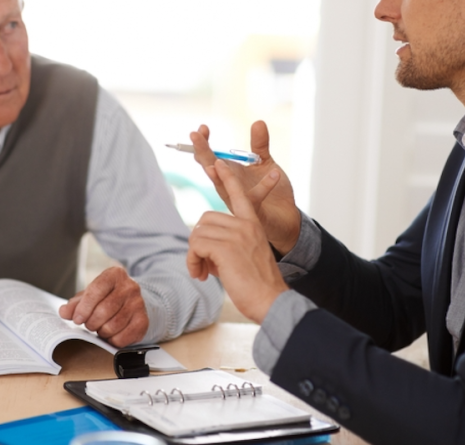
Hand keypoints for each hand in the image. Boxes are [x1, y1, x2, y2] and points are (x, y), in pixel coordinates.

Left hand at [59, 267, 148, 346]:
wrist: (131, 303)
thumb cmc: (107, 298)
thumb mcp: (89, 296)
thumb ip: (75, 304)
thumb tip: (64, 312)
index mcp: (114, 275)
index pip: (96, 290)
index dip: (83, 308)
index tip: (77, 319)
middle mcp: (130, 287)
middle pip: (104, 310)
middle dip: (91, 322)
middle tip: (89, 324)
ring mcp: (139, 303)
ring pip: (113, 325)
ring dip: (102, 332)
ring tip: (101, 328)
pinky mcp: (143, 320)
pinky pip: (123, 337)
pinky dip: (113, 340)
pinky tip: (111, 335)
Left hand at [188, 160, 288, 323]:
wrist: (271, 301)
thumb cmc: (258, 285)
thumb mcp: (246, 257)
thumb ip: (229, 245)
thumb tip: (204, 248)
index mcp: (253, 224)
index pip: (239, 195)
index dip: (227, 179)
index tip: (218, 164)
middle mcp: (245, 225)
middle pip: (205, 220)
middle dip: (198, 243)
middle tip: (203, 265)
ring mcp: (236, 234)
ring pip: (198, 233)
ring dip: (193, 255)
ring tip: (202, 273)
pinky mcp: (226, 247)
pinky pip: (196, 245)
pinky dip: (192, 261)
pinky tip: (201, 275)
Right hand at [190, 121, 300, 253]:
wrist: (286, 220)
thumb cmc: (272, 193)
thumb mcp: (265, 163)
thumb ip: (260, 145)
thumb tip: (258, 122)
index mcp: (229, 174)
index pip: (210, 157)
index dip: (204, 143)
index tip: (202, 127)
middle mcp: (229, 188)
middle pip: (210, 169)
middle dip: (202, 152)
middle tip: (194, 135)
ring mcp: (238, 201)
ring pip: (223, 187)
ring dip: (219, 174)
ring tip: (217, 162)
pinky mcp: (253, 213)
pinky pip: (255, 198)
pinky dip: (265, 185)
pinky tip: (274, 173)